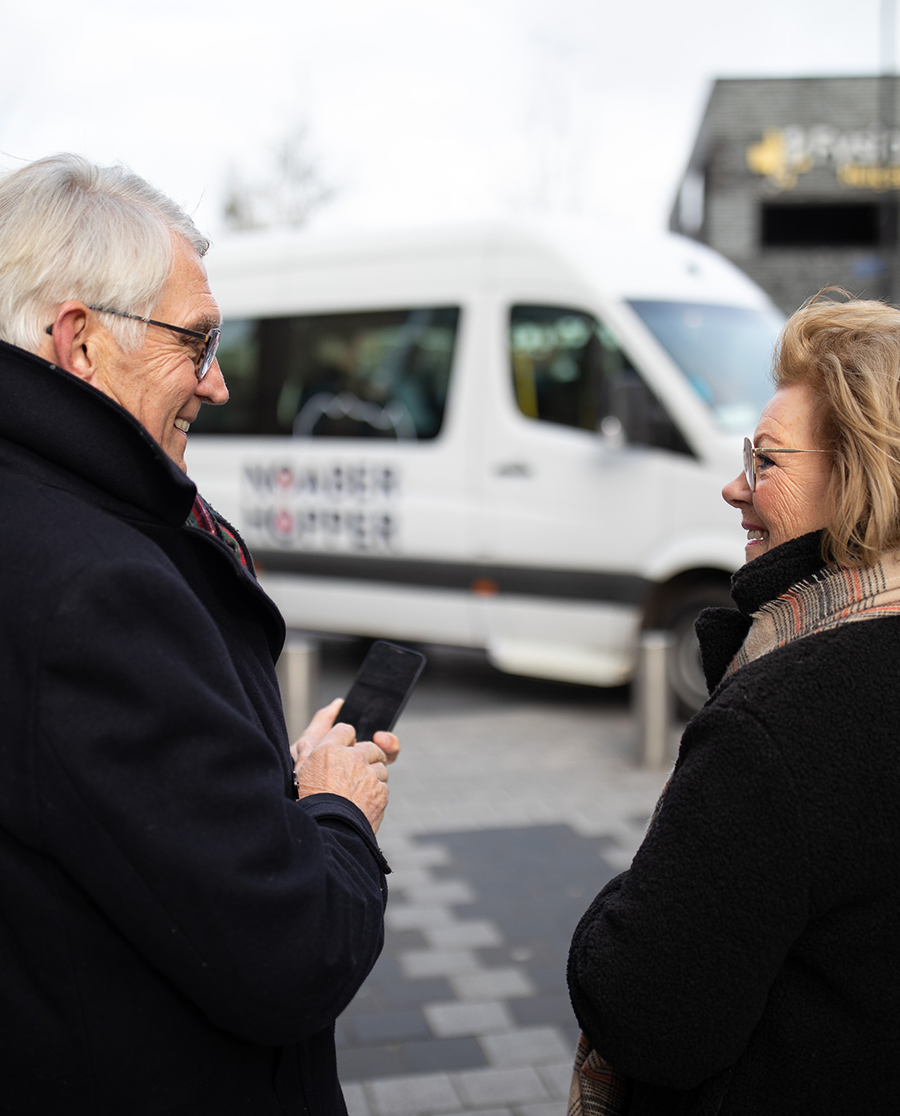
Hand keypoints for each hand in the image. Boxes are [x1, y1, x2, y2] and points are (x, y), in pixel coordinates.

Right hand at [292, 701, 399, 832]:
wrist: (326, 834)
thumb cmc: (307, 804)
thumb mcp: (298, 773)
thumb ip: (307, 749)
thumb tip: (316, 729)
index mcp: (328, 750)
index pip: (345, 730)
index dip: (345, 740)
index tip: (344, 750)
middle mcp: (351, 758)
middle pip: (369, 747)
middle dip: (365, 757)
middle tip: (353, 774)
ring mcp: (368, 775)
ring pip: (380, 767)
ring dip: (372, 776)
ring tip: (354, 793)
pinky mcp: (380, 792)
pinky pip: (383, 786)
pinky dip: (375, 794)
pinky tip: (360, 805)